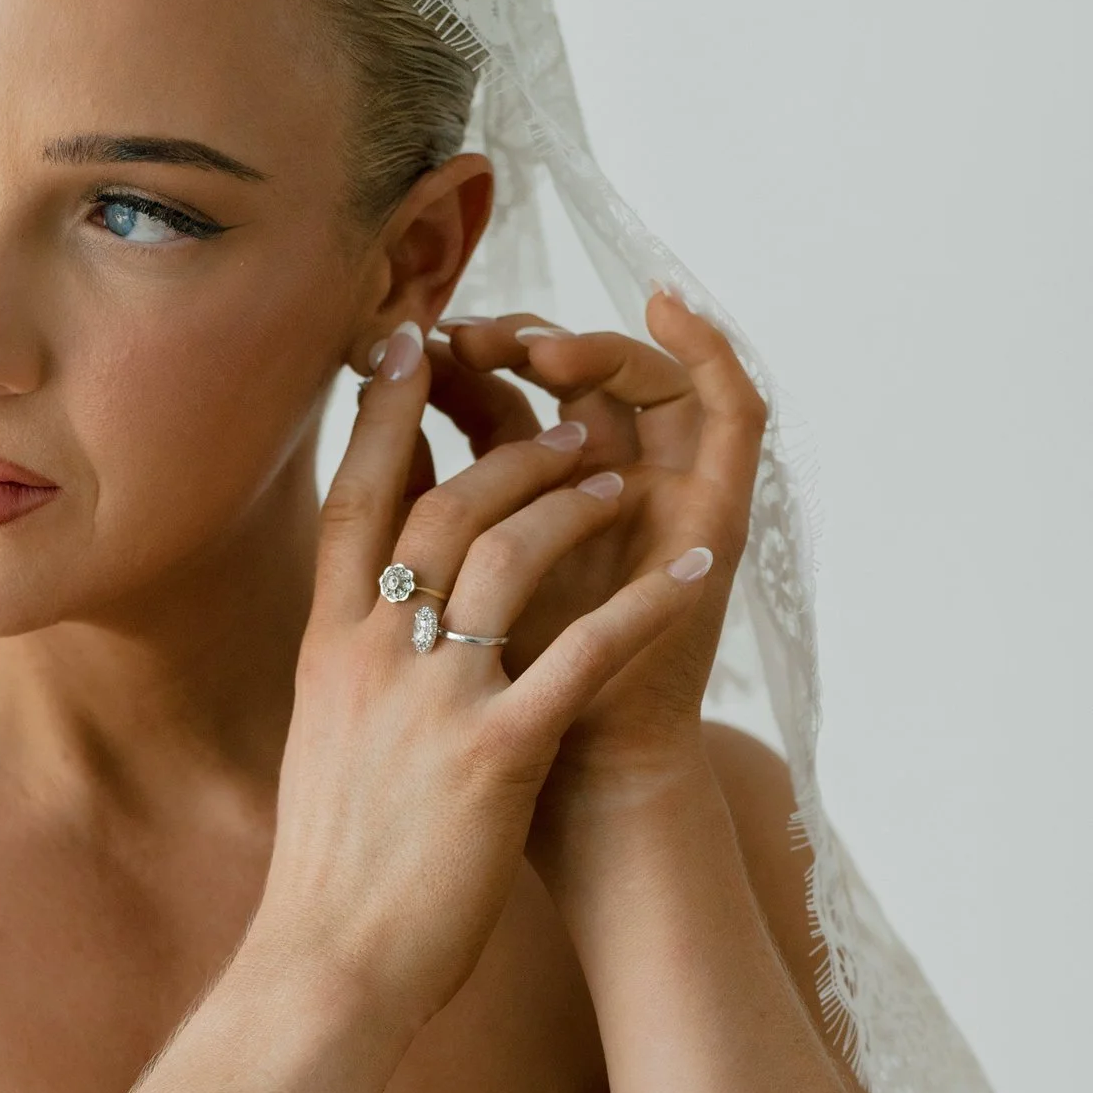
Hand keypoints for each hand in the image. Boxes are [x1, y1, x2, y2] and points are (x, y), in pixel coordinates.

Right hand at [250, 321, 713, 1039]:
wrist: (323, 968)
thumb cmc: (329, 872)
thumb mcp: (319, 744)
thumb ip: (347, 670)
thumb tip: (364, 621)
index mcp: (328, 647)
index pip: (353, 499)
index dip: (382, 411)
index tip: (410, 341)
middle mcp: (374, 653)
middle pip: (442, 502)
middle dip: (508, 443)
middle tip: (566, 419)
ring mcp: (434, 697)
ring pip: (509, 552)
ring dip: (575, 499)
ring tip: (624, 479)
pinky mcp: (495, 750)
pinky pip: (586, 651)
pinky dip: (646, 600)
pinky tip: (694, 568)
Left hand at [427, 292, 766, 816]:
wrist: (581, 791)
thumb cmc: (491, 721)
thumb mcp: (434, 604)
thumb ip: (410, 525)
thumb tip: (358, 431)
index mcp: (527, 514)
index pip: (492, 406)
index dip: (449, 367)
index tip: (388, 344)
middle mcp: (601, 496)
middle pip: (566, 383)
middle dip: (510, 346)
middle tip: (459, 334)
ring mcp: (667, 501)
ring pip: (644, 381)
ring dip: (591, 342)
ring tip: (536, 341)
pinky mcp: (720, 517)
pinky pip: (734, 416)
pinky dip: (710, 351)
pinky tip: (670, 301)